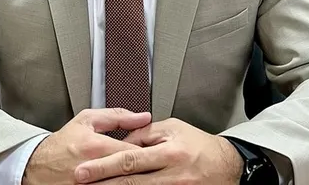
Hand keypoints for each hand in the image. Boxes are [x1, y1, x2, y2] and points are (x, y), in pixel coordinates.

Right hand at [22, 108, 151, 184]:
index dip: (148, 153)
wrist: (35, 166)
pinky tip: (120, 179)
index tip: (152, 152)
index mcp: (96, 147)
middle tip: (149, 166)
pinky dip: (117, 183)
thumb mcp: (86, 120)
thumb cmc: (62, 144)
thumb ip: (118, 116)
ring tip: (138, 173)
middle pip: (133, 173)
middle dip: (145, 169)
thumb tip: (143, 117)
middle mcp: (94, 170)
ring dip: (134, 179)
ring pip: (125, 184)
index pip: (135, 153)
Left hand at [73, 118, 243, 183]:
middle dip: (102, 182)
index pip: (130, 159)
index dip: (105, 165)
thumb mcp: (174, 129)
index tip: (85, 169)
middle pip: (129, 181)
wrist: (227, 166)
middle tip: (80, 180)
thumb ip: (146, 133)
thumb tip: (123, 139)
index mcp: (169, 152)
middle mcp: (171, 174)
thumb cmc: (200, 146)